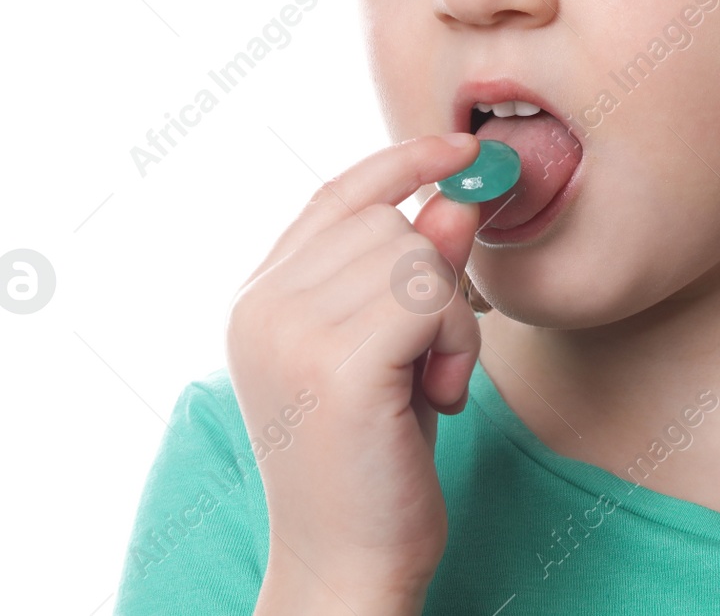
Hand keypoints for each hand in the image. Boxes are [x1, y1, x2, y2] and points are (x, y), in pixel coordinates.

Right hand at [227, 133, 483, 608]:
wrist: (344, 568)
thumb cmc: (373, 465)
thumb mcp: (395, 350)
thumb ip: (417, 271)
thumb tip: (457, 194)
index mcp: (258, 299)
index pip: (335, 193)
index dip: (402, 161)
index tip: (461, 149)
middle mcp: (260, 307)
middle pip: (389, 220)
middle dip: (437, 279)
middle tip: (435, 361)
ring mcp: (289, 333)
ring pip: (417, 254)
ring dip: (452, 319)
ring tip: (431, 384)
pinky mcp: (336, 365)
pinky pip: (432, 298)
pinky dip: (456, 344)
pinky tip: (439, 399)